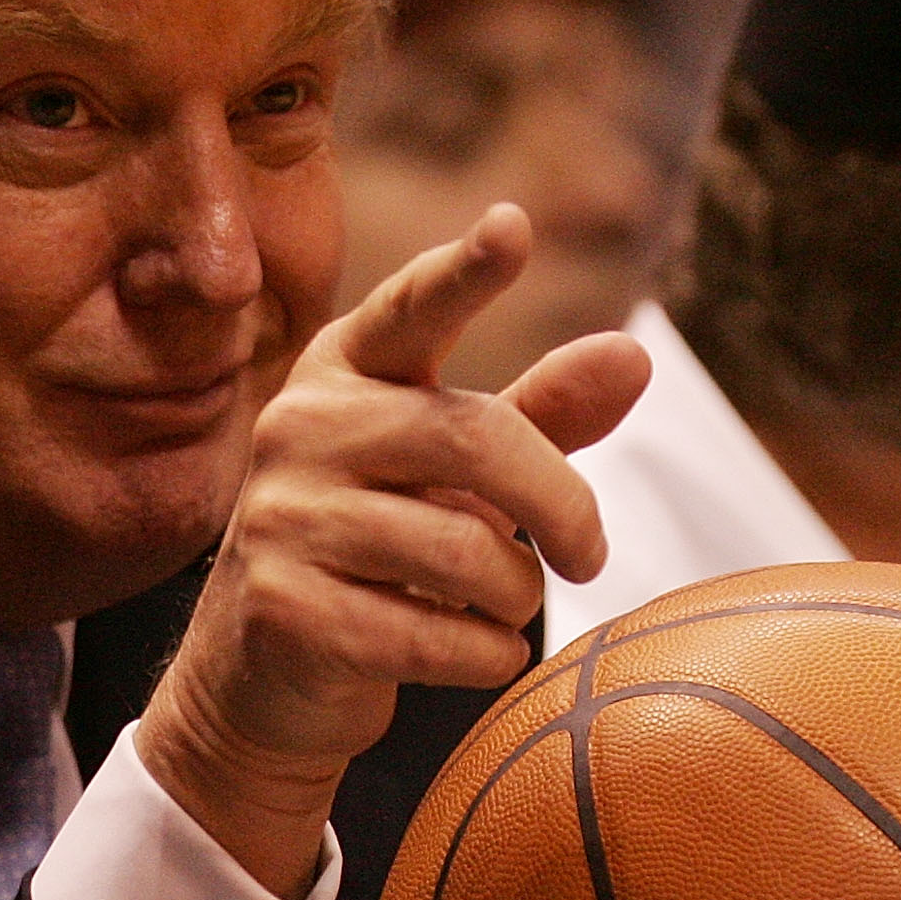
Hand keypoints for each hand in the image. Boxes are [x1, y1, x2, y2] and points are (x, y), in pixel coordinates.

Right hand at [138, 202, 649, 896]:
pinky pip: (430, 634)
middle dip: (561, 504)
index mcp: (344, 372)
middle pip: (473, 440)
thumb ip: (541, 413)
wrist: (264, 671)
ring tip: (507, 607)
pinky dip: (485, 655)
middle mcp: (299, 427)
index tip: (513, 228)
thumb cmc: (383, 545)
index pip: (410, 311)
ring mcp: (280, 517)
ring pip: (463, 550)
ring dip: (518, 594)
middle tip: (591, 556)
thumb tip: (635, 356)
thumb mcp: (456, 472)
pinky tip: (482, 654)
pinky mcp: (281, 608)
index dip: (464, 274)